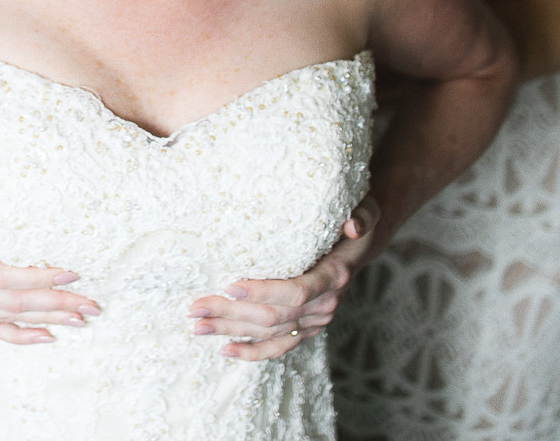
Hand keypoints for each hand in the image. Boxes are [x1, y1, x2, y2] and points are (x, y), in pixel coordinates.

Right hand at [0, 168, 100, 344]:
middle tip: (91, 305)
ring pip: (3, 320)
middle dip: (55, 305)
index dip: (38, 278)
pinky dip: (16, 336)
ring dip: (44, 322)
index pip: (0, 276)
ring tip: (80, 321)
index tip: (71, 273)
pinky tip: (44, 337)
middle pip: (11, 303)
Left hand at [186, 196, 381, 359]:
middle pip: (274, 317)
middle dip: (232, 313)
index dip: (263, 291)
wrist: (356, 245)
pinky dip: (251, 351)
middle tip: (195, 307)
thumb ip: (361, 216)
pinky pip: (278, 347)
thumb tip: (353, 226)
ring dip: (231, 331)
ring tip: (197, 326)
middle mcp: (325, 305)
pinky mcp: (305, 329)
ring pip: (269, 334)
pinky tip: (224, 349)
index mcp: (333, 276)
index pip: (296, 291)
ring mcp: (314, 321)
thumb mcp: (364, 209)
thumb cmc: (349, 219)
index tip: (230, 284)